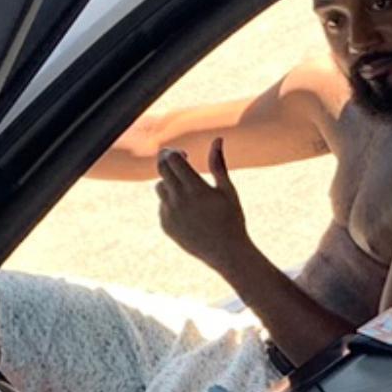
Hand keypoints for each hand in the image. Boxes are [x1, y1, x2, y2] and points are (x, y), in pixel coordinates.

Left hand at [155, 138, 249, 270]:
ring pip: (159, 187)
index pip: (173, 159)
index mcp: (195, 188)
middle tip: (177, 161)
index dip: (175, 152)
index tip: (184, 155)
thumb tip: (218, 139)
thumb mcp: (227, 189)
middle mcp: (179, 200)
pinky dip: (171, 202)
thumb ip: (218, 164)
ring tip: (186, 190)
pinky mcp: (166, 225)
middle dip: (167, 160)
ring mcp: (170, 213)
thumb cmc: (231, 218)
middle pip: (161, 169)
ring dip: (169, 182)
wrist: (226, 253)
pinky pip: (162, 206)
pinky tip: (189, 212)